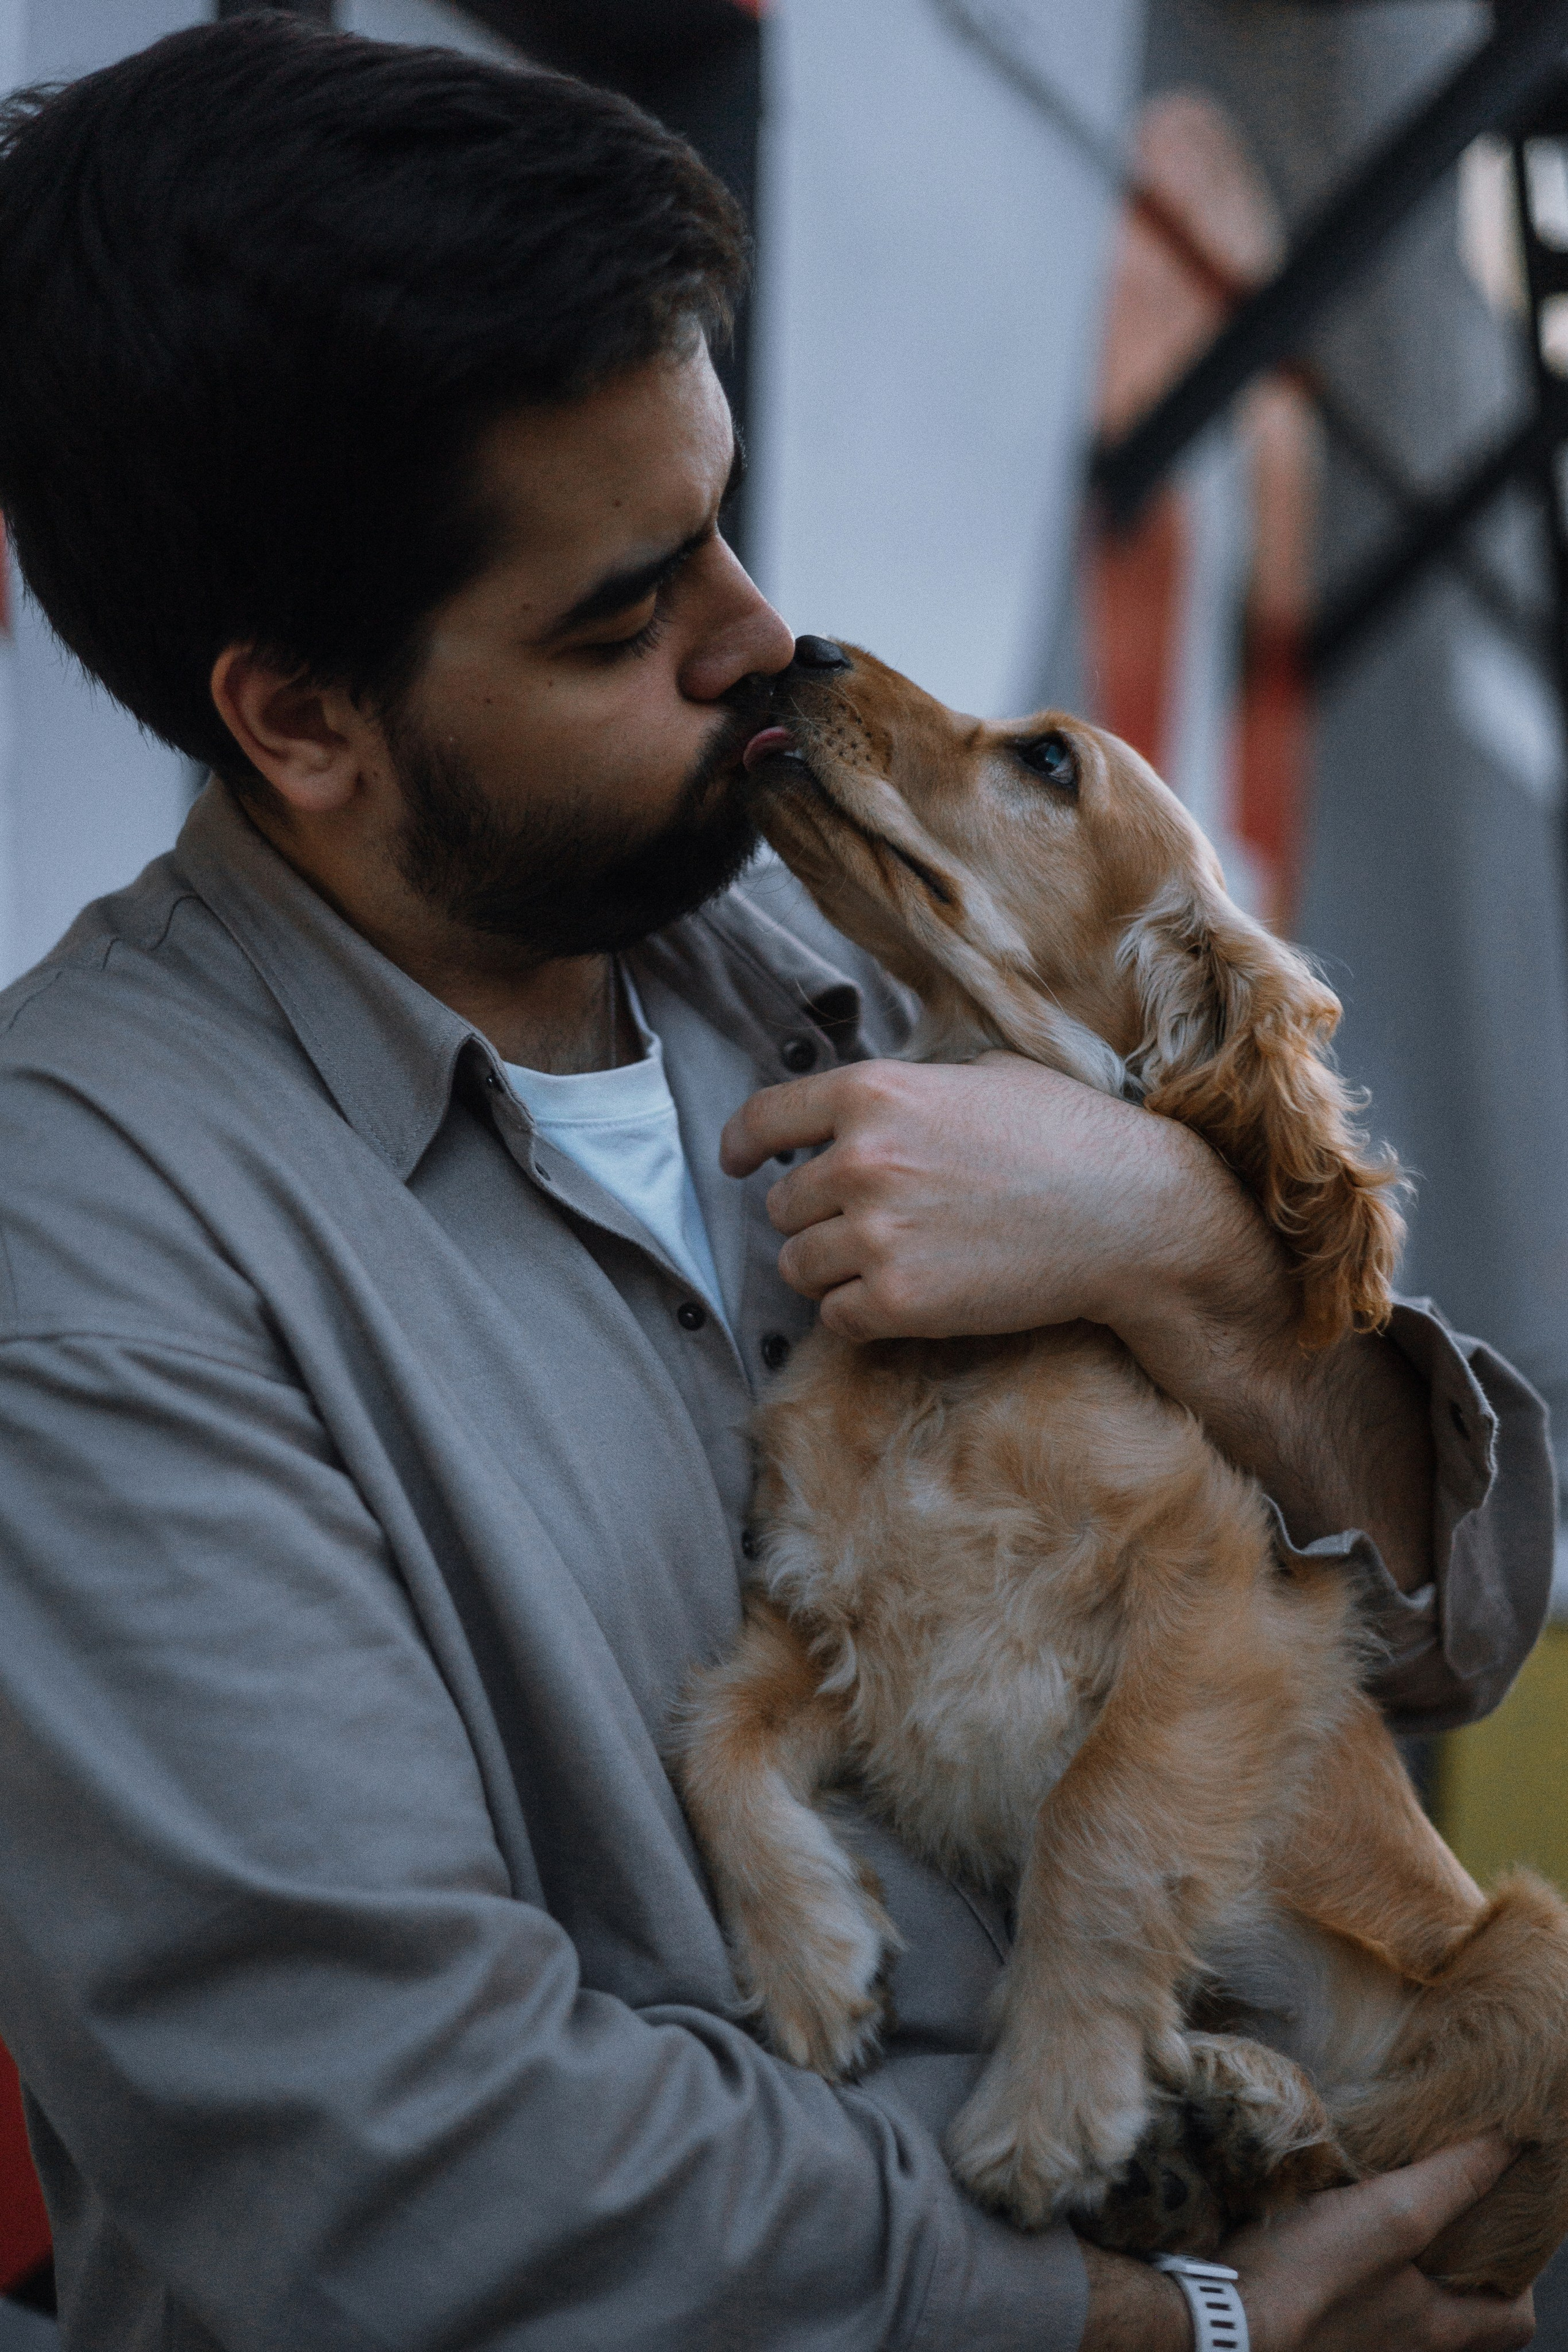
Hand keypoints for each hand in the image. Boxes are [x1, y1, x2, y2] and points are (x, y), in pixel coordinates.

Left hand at [723, 1052, 1434, 1589]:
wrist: (1133, 1216)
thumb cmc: (1072, 1138)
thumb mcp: (984, 1077)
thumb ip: (909, 1091)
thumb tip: (865, 1111)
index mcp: (876, 1092)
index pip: (766, 1119)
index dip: (744, 1144)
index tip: (739, 1163)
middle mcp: (861, 1160)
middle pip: (781, 1206)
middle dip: (817, 1217)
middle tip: (875, 1223)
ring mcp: (875, 1234)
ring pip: (797, 1266)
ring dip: (832, 1269)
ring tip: (895, 1262)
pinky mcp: (897, 1302)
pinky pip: (835, 1319)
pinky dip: (860, 1316)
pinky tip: (910, 1298)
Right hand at [1079, 2140, 1533, 2351]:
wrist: (1218, 2321)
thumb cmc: (1311, 2277)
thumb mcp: (1392, 2214)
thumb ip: (1453, 2179)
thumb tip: (1511, 2140)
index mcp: (1435, 2331)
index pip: (1512, 2320)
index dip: (1518, 2275)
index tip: (1501, 2223)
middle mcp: (1402, 2347)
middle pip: (1457, 2314)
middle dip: (1454, 2262)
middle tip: (1438, 2203)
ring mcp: (1354, 2343)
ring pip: (1399, 2305)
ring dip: (1397, 2263)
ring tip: (1375, 2200)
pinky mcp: (1310, 2328)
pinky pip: (1349, 2302)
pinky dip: (1348, 2266)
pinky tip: (1321, 2225)